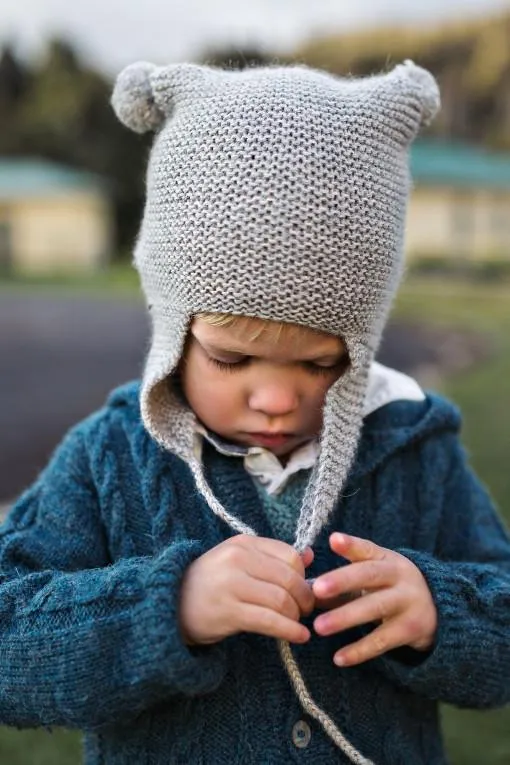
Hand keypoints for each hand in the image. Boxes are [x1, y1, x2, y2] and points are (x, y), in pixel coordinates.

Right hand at [179, 535, 313, 645]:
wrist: (170, 604)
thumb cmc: (211, 583)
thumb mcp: (239, 562)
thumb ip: (273, 558)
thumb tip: (310, 555)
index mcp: (243, 544)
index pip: (290, 555)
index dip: (304, 576)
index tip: (304, 590)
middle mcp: (238, 560)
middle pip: (289, 579)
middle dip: (306, 598)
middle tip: (307, 611)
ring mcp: (231, 585)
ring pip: (281, 600)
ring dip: (297, 616)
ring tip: (299, 624)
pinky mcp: (228, 612)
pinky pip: (269, 621)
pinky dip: (289, 630)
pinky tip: (298, 637)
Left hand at [312, 533, 437, 666]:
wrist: (439, 608)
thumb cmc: (390, 587)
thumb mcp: (374, 575)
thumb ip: (340, 581)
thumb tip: (303, 589)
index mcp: (386, 558)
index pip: (367, 549)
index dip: (351, 545)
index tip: (333, 539)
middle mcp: (399, 576)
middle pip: (369, 575)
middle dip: (342, 581)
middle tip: (316, 589)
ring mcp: (407, 602)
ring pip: (375, 608)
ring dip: (345, 617)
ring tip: (319, 627)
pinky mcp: (411, 629)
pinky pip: (382, 641)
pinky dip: (360, 650)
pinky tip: (338, 658)